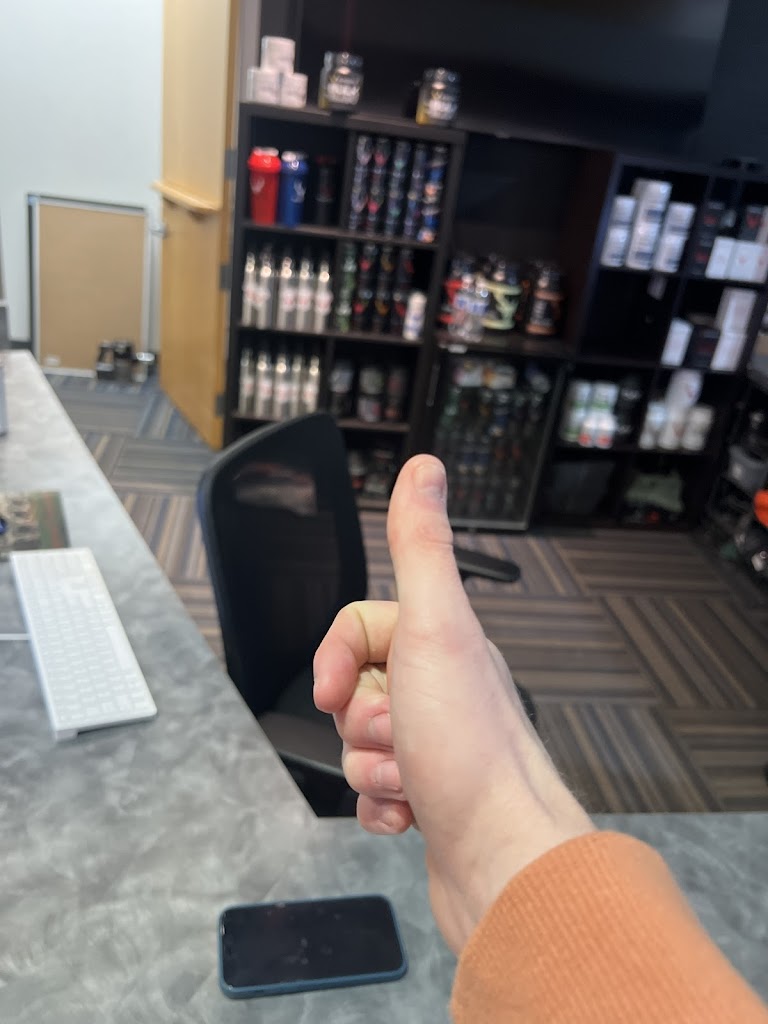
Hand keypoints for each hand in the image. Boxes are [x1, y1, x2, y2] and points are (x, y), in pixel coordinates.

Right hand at [314, 455, 593, 952]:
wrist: (502, 860)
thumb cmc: (472, 751)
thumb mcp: (436, 629)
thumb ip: (422, 548)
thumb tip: (424, 470)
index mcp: (445, 645)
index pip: (359, 627)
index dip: (337, 658)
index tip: (336, 690)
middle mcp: (444, 691)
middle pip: (356, 689)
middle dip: (363, 722)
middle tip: (401, 736)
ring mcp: (437, 748)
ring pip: (360, 745)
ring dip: (372, 770)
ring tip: (413, 782)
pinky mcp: (429, 800)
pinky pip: (373, 796)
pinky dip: (380, 809)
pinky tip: (411, 815)